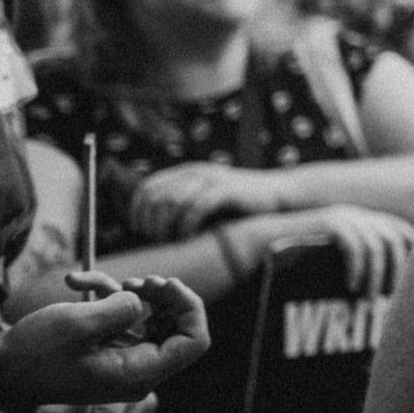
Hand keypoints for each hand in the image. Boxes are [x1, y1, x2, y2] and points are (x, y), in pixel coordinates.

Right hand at [0, 273, 209, 407]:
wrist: (0, 371)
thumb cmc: (34, 354)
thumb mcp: (79, 325)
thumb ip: (122, 310)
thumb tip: (141, 302)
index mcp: (139, 374)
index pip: (194, 342)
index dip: (189, 308)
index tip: (166, 284)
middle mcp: (138, 372)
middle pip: (177, 328)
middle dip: (163, 298)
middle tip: (139, 281)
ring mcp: (125, 362)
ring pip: (150, 319)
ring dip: (133, 295)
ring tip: (105, 282)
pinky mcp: (109, 351)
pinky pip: (124, 321)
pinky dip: (108, 299)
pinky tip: (77, 281)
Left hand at [129, 163, 287, 240]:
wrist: (275, 193)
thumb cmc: (238, 203)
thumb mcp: (206, 197)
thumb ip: (183, 202)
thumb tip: (152, 224)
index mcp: (187, 172)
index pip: (147, 187)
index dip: (138, 210)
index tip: (140, 230)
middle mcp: (195, 173)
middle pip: (156, 196)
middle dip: (150, 221)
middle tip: (156, 239)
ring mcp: (211, 180)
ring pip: (173, 202)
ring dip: (166, 226)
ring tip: (170, 240)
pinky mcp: (225, 191)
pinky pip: (196, 208)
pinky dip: (186, 225)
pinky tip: (188, 237)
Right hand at [290, 205, 413, 295]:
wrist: (264, 242)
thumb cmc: (302, 259)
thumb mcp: (337, 259)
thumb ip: (360, 264)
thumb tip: (385, 292)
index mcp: (366, 221)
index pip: (403, 232)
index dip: (413, 253)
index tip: (413, 280)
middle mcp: (360, 216)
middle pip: (395, 239)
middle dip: (397, 269)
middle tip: (389, 297)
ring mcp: (345, 217)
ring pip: (376, 245)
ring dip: (376, 275)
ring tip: (368, 298)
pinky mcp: (329, 223)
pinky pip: (353, 245)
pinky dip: (357, 268)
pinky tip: (351, 287)